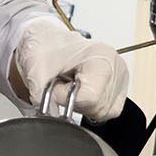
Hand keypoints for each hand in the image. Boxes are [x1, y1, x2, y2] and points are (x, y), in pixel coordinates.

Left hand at [12, 17, 129, 121]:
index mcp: (101, 57)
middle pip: (98, 108)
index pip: (90, 98)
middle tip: (61, 83)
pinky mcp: (118, 87)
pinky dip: (88, 105)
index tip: (55, 86)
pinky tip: (80, 90)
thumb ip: (41, 96)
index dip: (66, 98)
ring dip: (81, 105)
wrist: (47, 38)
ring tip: (70, 84)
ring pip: (102, 113)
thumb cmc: (45, 45)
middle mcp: (116, 66)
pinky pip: (105, 111)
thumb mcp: (36, 69)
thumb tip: (49, 117)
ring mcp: (120, 77)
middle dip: (73, 102)